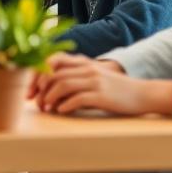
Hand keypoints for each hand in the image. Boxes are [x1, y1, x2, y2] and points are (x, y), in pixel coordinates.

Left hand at [33, 53, 171, 115]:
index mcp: (82, 62)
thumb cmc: (114, 89)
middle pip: (54, 73)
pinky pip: (77, 99)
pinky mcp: (102, 96)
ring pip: (62, 85)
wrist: (141, 94)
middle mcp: (87, 68)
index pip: (52, 61)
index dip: (37, 74)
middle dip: (39, 89)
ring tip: (46, 108)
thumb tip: (49, 90)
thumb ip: (74, 78)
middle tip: (34, 102)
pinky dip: (65, 106)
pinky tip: (61, 111)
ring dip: (49, 98)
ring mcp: (94, 81)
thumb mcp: (93, 77)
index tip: (29, 89)